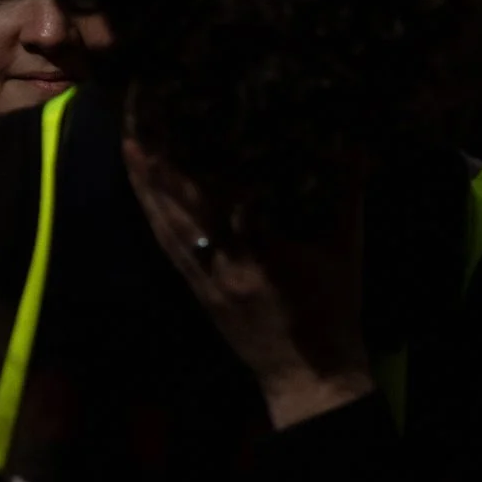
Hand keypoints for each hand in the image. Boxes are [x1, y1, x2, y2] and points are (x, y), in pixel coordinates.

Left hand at [123, 140, 372, 428]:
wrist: (306, 369)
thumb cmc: (333, 304)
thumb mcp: (348, 246)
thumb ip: (347, 192)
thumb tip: (352, 141)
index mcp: (261, 247)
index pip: (222, 189)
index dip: (200, 152)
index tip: (193, 112)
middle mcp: (222, 259)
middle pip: (180, 199)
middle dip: (159, 155)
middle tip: (142, 113)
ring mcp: (202, 275)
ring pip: (164, 220)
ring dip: (144, 179)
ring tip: (129, 137)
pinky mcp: (194, 287)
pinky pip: (165, 243)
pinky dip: (152, 210)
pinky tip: (144, 188)